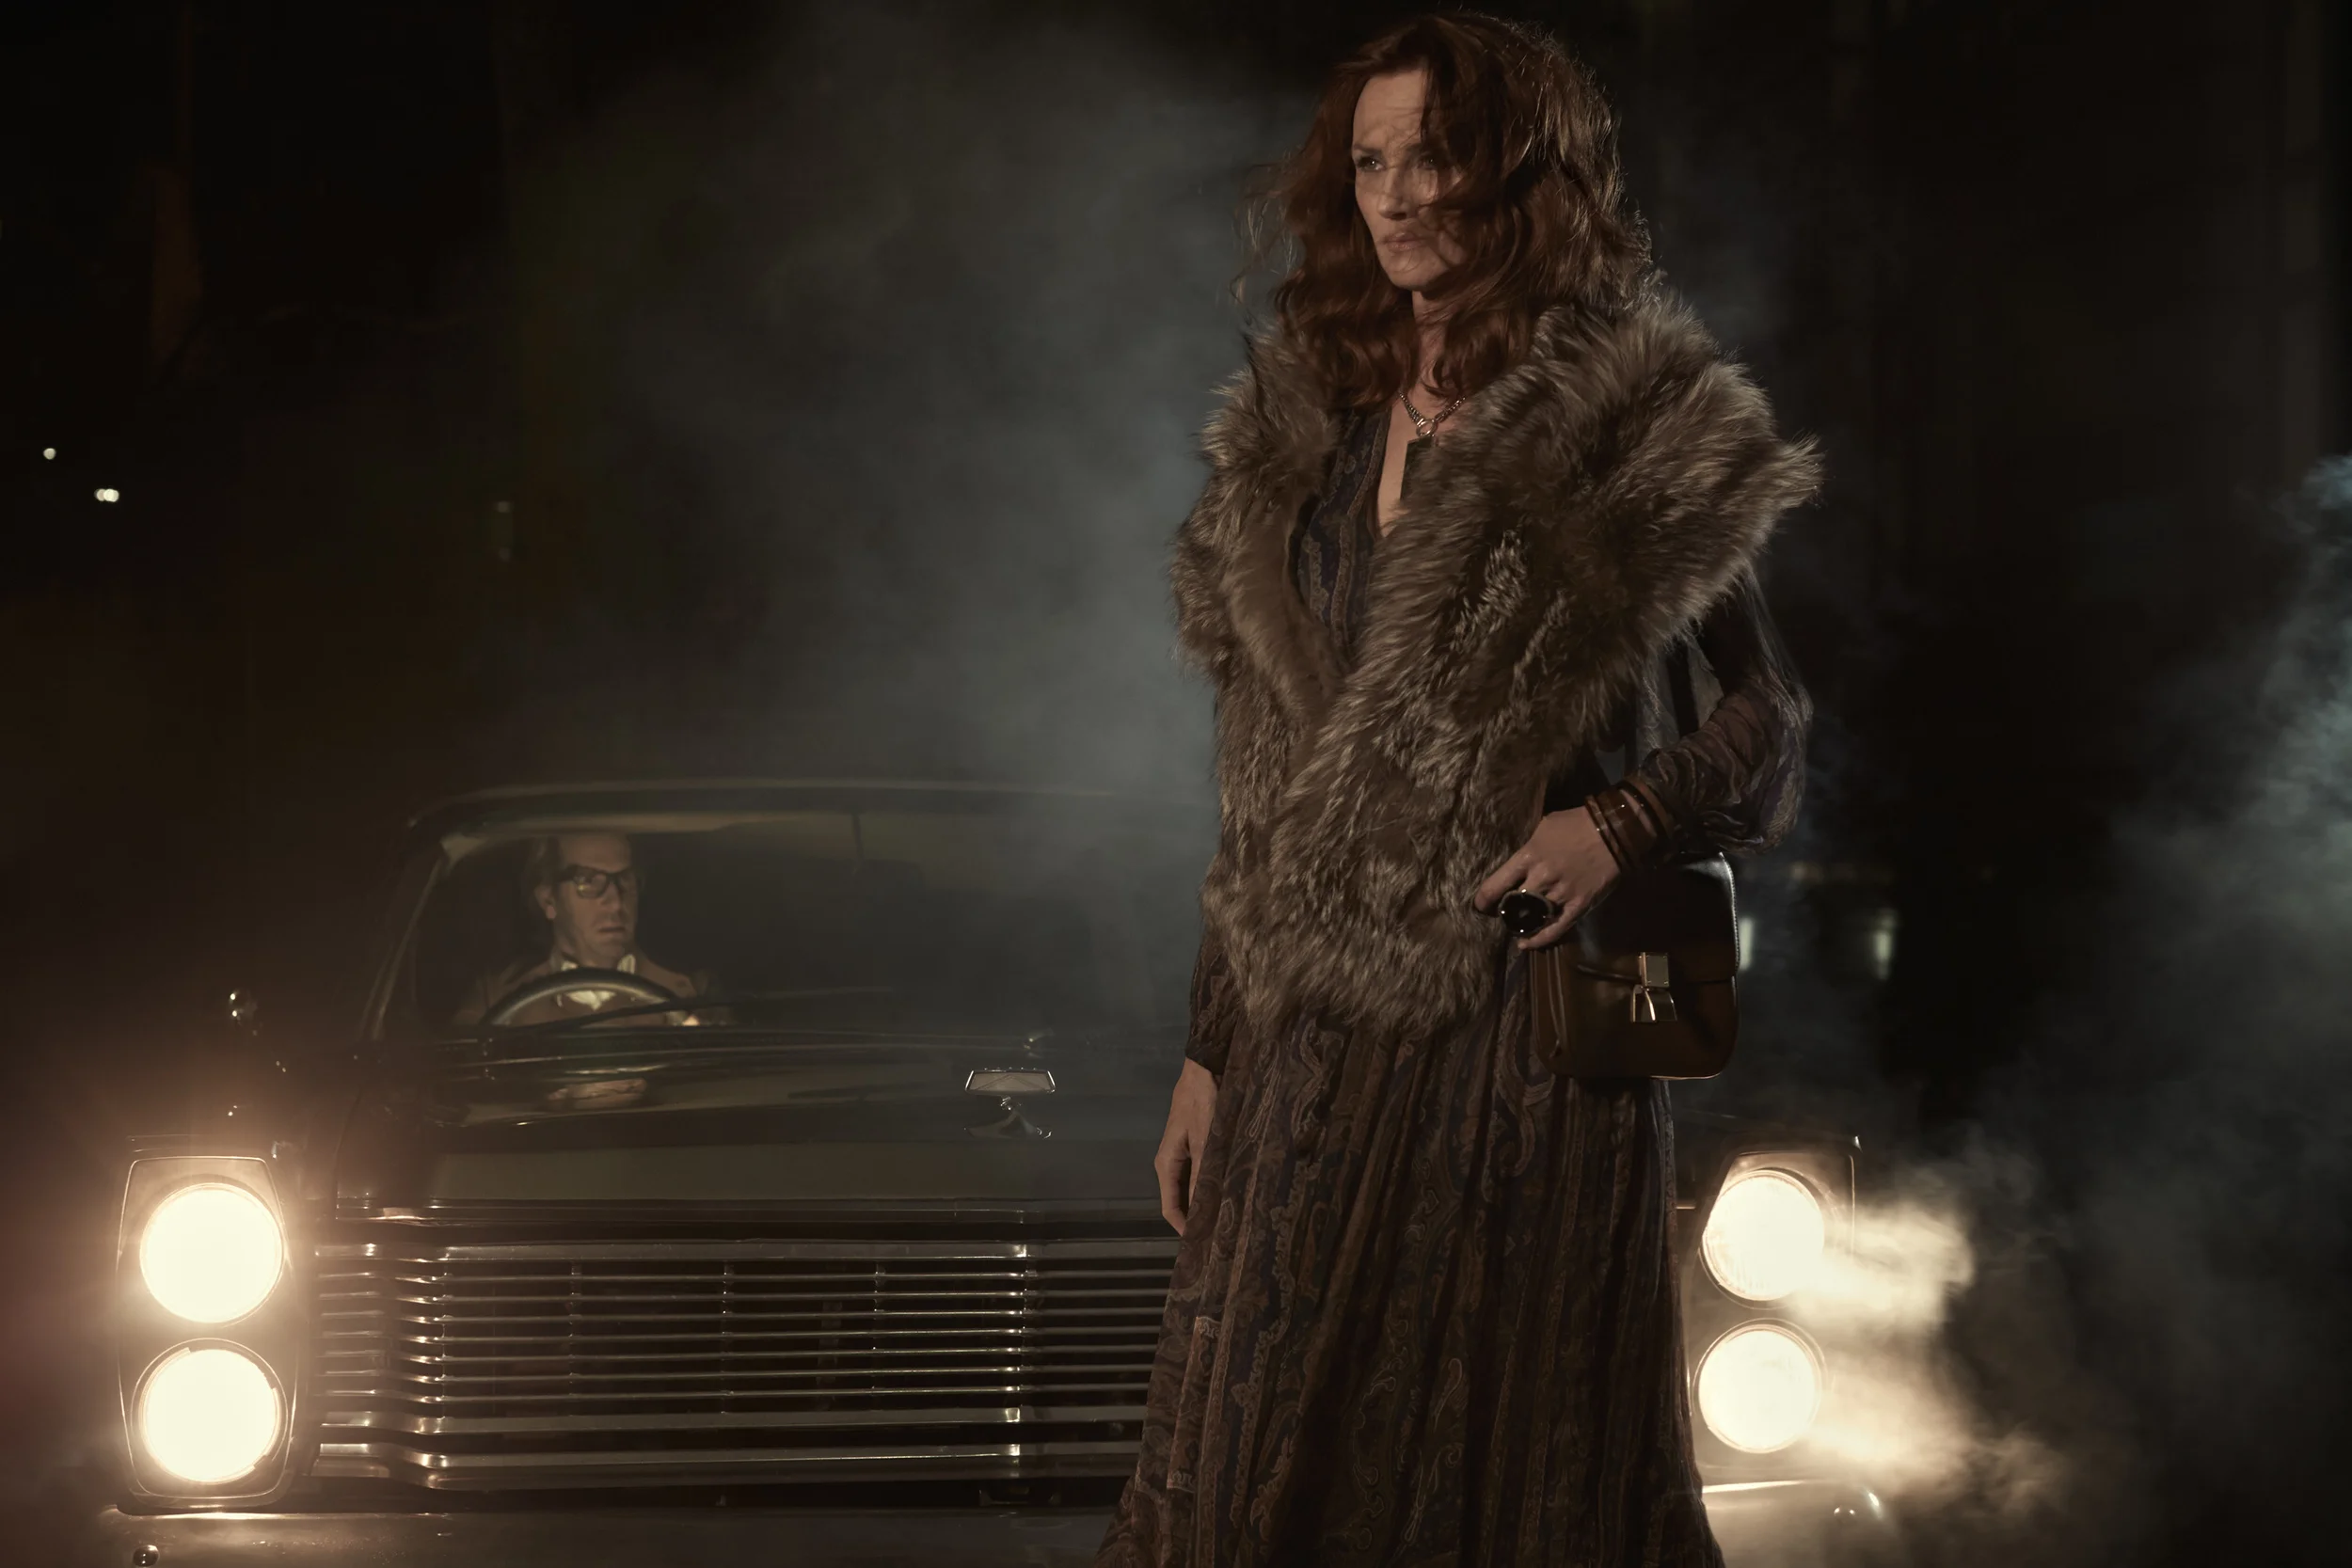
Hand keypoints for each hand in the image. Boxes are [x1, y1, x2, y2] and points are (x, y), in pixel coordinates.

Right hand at [1154, 1058, 1218, 1235]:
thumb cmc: (1203, 1103)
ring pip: (1192, 1187)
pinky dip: (1212, 1184)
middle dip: (1197, 1218)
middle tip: (1222, 1236)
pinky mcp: (1196, 1144)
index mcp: (1166, 1164)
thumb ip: (1203, 1175)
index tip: (1204, 1247)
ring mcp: (1184, 1153)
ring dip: (1206, 1201)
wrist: (1206, 1067)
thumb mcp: (1205, 1140)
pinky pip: (1201, 1173)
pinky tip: (1229, 1191)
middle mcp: (1171, 1162)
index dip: (1185, 1229)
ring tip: (1228, 1218)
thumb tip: (1203, 1211)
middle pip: (1180, 1200)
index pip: (1170, 1208)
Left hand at [1473, 807, 1620, 949]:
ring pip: (1533, 917)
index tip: (1479, 905)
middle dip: (1502, 911)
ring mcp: (1561, 894)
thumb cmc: (1576, 823)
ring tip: (1514, 925)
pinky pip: (1556, 929)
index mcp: (1528, 857)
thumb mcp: (1543, 827)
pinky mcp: (1579, 905)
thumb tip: (1517, 860)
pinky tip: (1526, 943)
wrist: (1614, 832)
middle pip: (1512, 904)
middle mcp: (1541, 878)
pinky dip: (1540, 939)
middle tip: (1499, 914)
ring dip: (1521, 923)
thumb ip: (1528, 847)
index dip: (1483, 899)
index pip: (1496, 885)